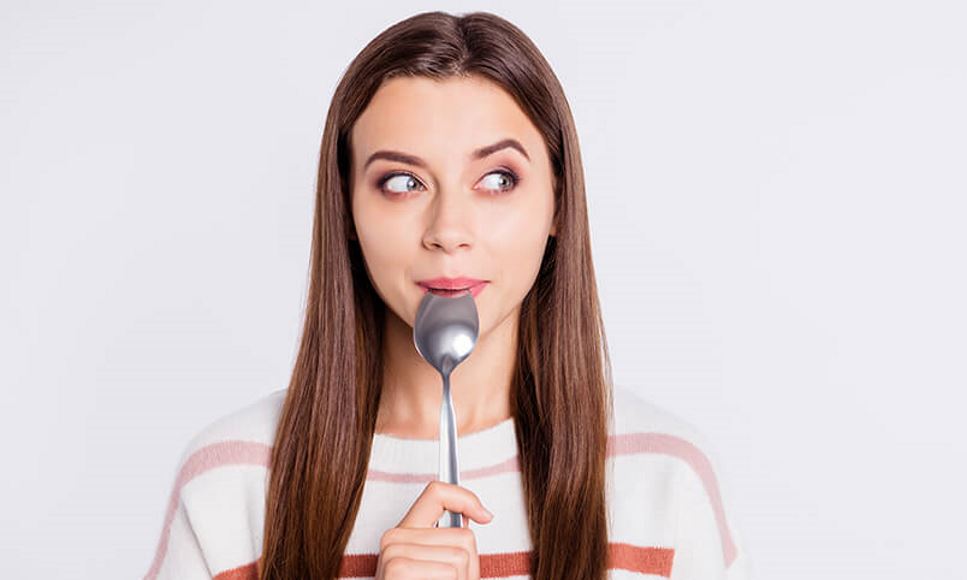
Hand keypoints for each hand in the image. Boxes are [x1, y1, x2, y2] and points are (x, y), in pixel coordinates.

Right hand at [375, 480, 494, 579]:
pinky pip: (449, 572)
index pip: (437, 492)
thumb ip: (449, 542)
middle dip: (469, 569)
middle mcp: (395, 537)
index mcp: (405, 531)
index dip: (466, 498)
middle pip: (463, 537)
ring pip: (460, 558)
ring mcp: (393, 552)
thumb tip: (478, 515)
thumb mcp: (437, 567)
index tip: (485, 516)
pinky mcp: (396, 569)